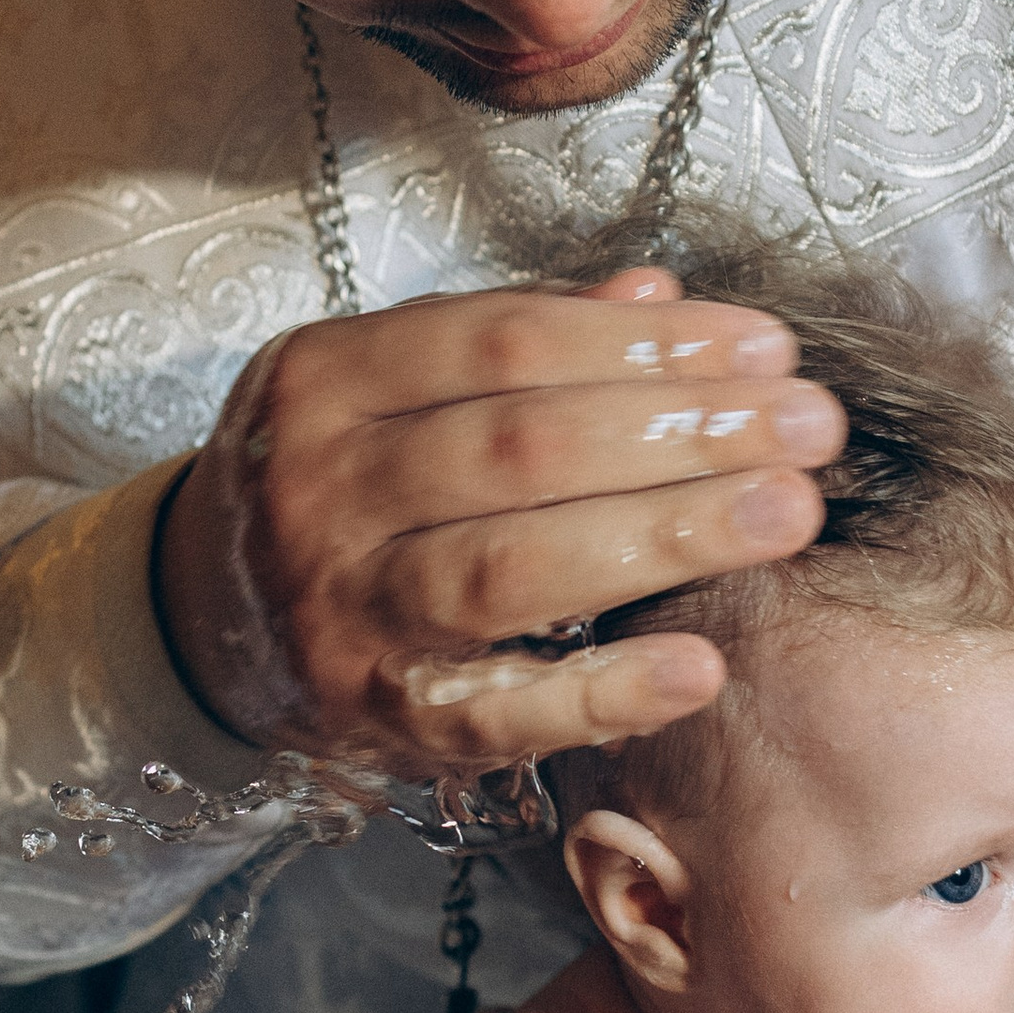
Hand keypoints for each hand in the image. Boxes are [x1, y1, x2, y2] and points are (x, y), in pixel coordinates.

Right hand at [156, 267, 844, 775]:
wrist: (206, 616)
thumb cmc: (334, 483)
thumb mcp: (389, 383)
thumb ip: (516, 340)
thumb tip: (656, 294)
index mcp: (329, 380)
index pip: (505, 344)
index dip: (646, 345)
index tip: (763, 349)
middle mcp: (323, 492)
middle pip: (523, 449)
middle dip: (682, 432)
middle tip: (807, 427)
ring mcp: (345, 610)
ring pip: (516, 568)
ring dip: (667, 536)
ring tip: (787, 512)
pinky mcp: (380, 717)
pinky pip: (502, 712)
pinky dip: (604, 693)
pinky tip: (698, 667)